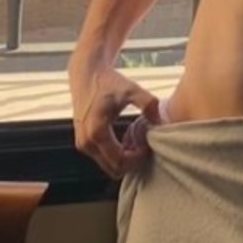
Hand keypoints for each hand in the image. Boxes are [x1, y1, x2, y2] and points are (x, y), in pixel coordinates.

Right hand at [69, 58, 161, 178]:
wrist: (87, 74)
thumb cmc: (109, 82)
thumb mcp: (131, 89)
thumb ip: (148, 103)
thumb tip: (159, 122)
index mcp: (97, 133)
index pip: (120, 162)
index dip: (138, 159)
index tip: (148, 145)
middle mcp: (86, 143)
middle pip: (113, 169)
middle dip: (132, 162)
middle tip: (144, 146)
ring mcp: (82, 144)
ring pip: (108, 166)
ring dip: (124, 159)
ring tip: (136, 141)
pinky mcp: (82, 143)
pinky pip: (102, 158)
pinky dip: (116, 154)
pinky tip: (126, 141)